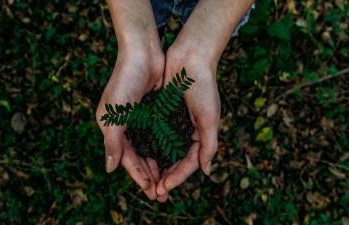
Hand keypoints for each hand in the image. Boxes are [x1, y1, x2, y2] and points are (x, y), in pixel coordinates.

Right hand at [96, 47, 163, 199]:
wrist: (143, 52)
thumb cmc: (126, 79)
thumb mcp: (115, 112)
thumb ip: (112, 141)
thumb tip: (109, 169)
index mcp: (111, 127)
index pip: (125, 158)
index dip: (138, 175)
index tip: (150, 191)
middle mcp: (123, 125)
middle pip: (137, 157)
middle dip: (148, 175)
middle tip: (161, 193)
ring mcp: (137, 119)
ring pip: (147, 149)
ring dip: (156, 164)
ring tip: (167, 182)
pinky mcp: (151, 112)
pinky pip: (156, 136)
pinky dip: (162, 148)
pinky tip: (171, 159)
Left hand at [155, 46, 220, 201]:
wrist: (191, 58)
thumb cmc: (204, 87)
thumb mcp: (209, 118)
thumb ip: (209, 145)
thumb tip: (206, 171)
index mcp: (201, 134)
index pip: (189, 162)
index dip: (178, 176)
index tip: (164, 187)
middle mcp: (187, 131)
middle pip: (175, 159)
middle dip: (166, 175)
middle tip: (154, 191)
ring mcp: (174, 122)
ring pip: (163, 149)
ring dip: (156, 164)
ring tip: (146, 179)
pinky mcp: (162, 112)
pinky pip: (154, 133)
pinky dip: (149, 145)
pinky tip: (139, 155)